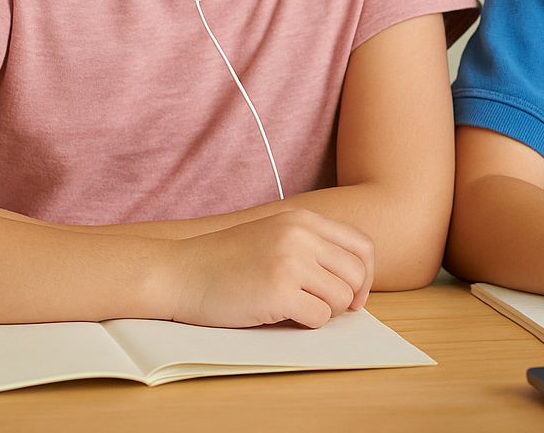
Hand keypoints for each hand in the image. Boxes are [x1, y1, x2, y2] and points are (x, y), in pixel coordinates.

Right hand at [167, 209, 374, 328]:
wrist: (178, 272)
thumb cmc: (223, 262)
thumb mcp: (272, 235)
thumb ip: (309, 245)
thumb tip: (354, 279)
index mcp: (303, 219)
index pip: (361, 245)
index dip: (365, 275)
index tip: (355, 295)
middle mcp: (301, 235)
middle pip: (356, 273)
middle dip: (348, 298)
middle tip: (326, 309)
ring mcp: (291, 261)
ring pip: (340, 298)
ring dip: (323, 312)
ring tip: (294, 309)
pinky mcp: (279, 291)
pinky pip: (318, 317)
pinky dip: (305, 323)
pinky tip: (279, 315)